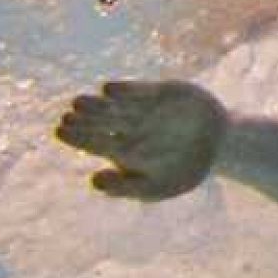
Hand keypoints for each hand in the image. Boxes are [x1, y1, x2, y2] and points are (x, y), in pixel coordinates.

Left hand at [55, 80, 228, 201]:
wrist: (217, 147)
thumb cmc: (181, 171)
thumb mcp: (156, 188)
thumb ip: (126, 188)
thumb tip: (93, 182)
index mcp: (122, 150)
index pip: (93, 142)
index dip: (77, 137)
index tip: (61, 131)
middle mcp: (127, 127)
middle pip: (100, 121)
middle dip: (83, 118)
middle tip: (67, 116)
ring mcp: (142, 109)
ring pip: (114, 105)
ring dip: (96, 103)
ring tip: (78, 103)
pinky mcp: (158, 92)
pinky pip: (138, 90)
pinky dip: (124, 90)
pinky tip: (108, 90)